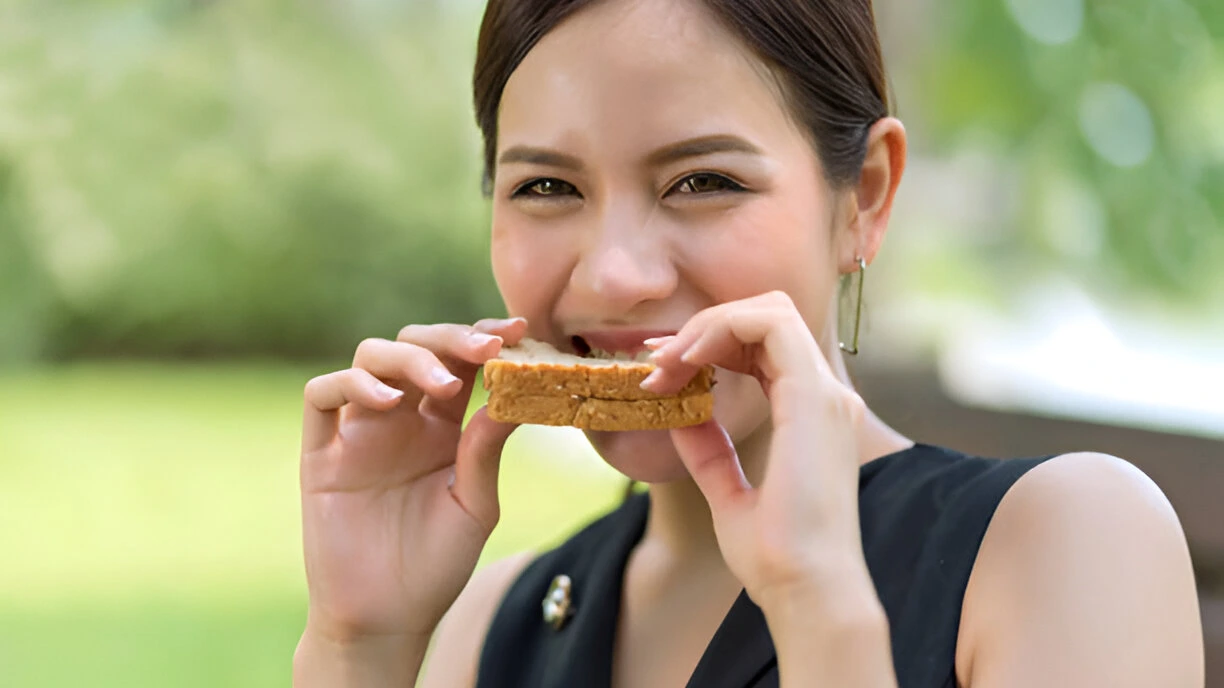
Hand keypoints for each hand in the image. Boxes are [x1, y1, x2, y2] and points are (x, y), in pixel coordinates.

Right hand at [298, 317, 526, 645]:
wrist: (387, 619)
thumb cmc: (436, 565)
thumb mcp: (475, 505)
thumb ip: (485, 450)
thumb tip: (511, 394)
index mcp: (441, 427)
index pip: (460, 363)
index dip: (484, 339)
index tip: (517, 332)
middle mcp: (400, 420)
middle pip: (416, 345)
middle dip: (451, 337)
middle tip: (486, 347)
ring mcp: (358, 432)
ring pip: (370, 357)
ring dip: (409, 357)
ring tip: (444, 383)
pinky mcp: (321, 455)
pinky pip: (322, 397)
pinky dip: (351, 385)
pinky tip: (387, 402)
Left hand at [642, 291, 872, 609]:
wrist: (805, 590)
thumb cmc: (775, 558)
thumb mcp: (727, 493)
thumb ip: (709, 450)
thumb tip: (681, 414)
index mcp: (813, 416)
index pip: (766, 346)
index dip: (710, 343)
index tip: (661, 370)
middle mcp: (826, 397)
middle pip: (768, 316)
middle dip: (705, 328)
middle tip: (656, 361)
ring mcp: (824, 393)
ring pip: (769, 310)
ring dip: (708, 326)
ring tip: (665, 362)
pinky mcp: (813, 397)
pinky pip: (769, 326)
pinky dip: (720, 330)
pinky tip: (686, 360)